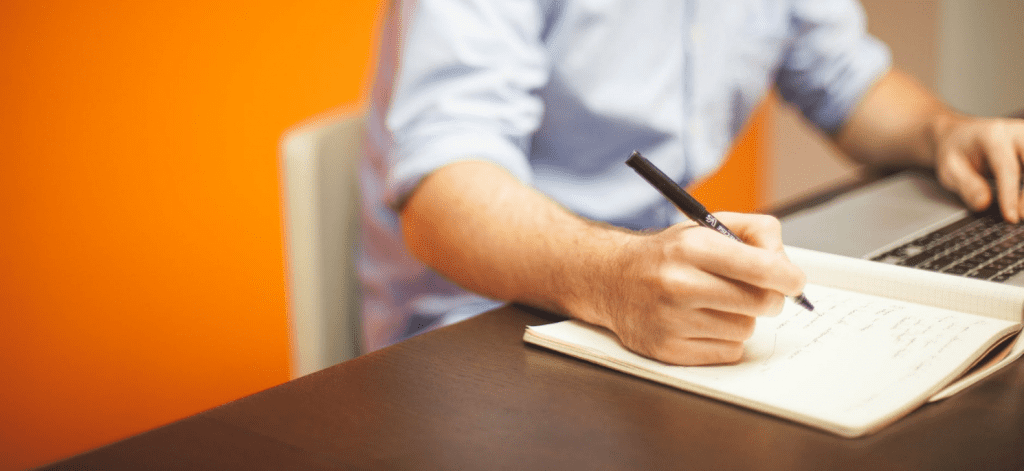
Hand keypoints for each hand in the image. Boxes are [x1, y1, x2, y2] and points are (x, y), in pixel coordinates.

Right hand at [577, 212, 805, 365]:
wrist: (612, 279)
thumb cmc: (669, 254)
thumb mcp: (707, 226)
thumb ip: (756, 233)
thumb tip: (787, 266)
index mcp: (691, 247)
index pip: (761, 268)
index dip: (789, 278)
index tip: (794, 282)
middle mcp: (678, 283)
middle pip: (761, 303)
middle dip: (769, 298)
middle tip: (759, 292)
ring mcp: (671, 320)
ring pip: (745, 329)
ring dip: (742, 318)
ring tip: (717, 304)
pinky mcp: (667, 350)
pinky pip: (728, 352)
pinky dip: (725, 340)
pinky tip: (704, 323)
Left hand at [932, 114, 1023, 221]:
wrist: (959, 135)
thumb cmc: (955, 151)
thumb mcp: (949, 169)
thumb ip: (966, 185)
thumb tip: (984, 204)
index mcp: (993, 136)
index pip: (1008, 167)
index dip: (1011, 195)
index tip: (1011, 217)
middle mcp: (1016, 133)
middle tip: (1021, 216)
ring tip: (1022, 211)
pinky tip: (1023, 203)